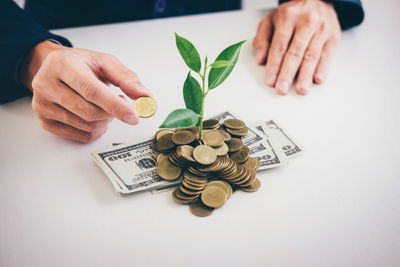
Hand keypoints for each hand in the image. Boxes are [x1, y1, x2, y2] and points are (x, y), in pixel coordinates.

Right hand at [20, 41, 151, 142]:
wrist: (53, 67)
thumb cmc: (81, 64)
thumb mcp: (105, 62)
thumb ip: (127, 78)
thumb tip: (145, 96)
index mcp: (62, 65)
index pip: (90, 91)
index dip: (115, 105)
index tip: (134, 116)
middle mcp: (46, 84)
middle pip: (89, 112)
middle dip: (112, 112)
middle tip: (120, 102)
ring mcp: (43, 105)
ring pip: (86, 126)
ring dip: (105, 120)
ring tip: (105, 104)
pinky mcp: (45, 121)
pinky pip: (80, 136)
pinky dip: (96, 130)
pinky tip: (96, 115)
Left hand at [253, 0, 340, 94]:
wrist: (318, 0)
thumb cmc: (291, 15)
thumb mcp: (271, 21)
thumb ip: (262, 39)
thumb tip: (260, 59)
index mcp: (288, 17)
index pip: (279, 45)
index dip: (274, 65)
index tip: (270, 80)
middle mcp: (306, 22)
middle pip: (295, 52)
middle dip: (288, 73)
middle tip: (282, 89)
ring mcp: (322, 29)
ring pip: (312, 55)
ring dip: (306, 75)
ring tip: (301, 89)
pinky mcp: (333, 36)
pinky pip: (327, 55)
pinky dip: (322, 68)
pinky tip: (317, 79)